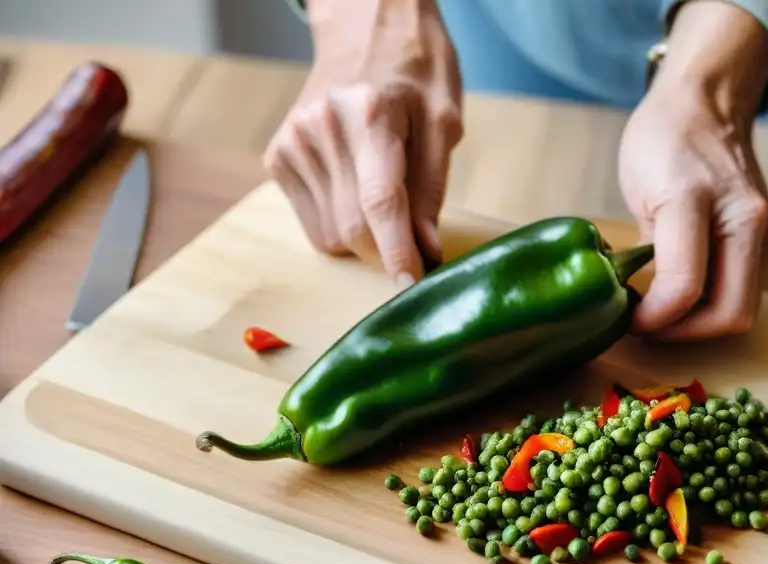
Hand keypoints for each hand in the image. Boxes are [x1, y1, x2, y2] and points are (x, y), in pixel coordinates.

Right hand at [263, 0, 462, 284]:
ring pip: (331, 235)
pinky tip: (354, 187)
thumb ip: (432, 187)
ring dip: (365, 238)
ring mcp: (292, 142)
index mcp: (371, 114)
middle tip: (417, 248)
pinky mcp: (277, 157)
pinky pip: (313, 223)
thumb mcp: (443, 121)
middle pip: (354, 227)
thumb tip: (426, 250)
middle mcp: (322, 128)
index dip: (398, 252)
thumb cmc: (414, 72)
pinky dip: (340, 223)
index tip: (411, 285)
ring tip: (382, 196)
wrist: (363, 27)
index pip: (382, 202)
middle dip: (387, 251)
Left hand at [618, 0, 767, 340]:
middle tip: (646, 326)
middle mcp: (746, 220)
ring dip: (698, 322)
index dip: (652, 319)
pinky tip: (681, 289)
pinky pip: (742, 291)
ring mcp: (766, 233)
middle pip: (730, 316)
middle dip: (684, 334)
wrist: (709, 103)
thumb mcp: (637, 193)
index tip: (627, 318)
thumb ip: (644, 254)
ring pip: (739, 310)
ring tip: (659, 308)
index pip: (683, 288)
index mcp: (700, 200)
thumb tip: (640, 304)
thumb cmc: (663, 140)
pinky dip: (710, 303)